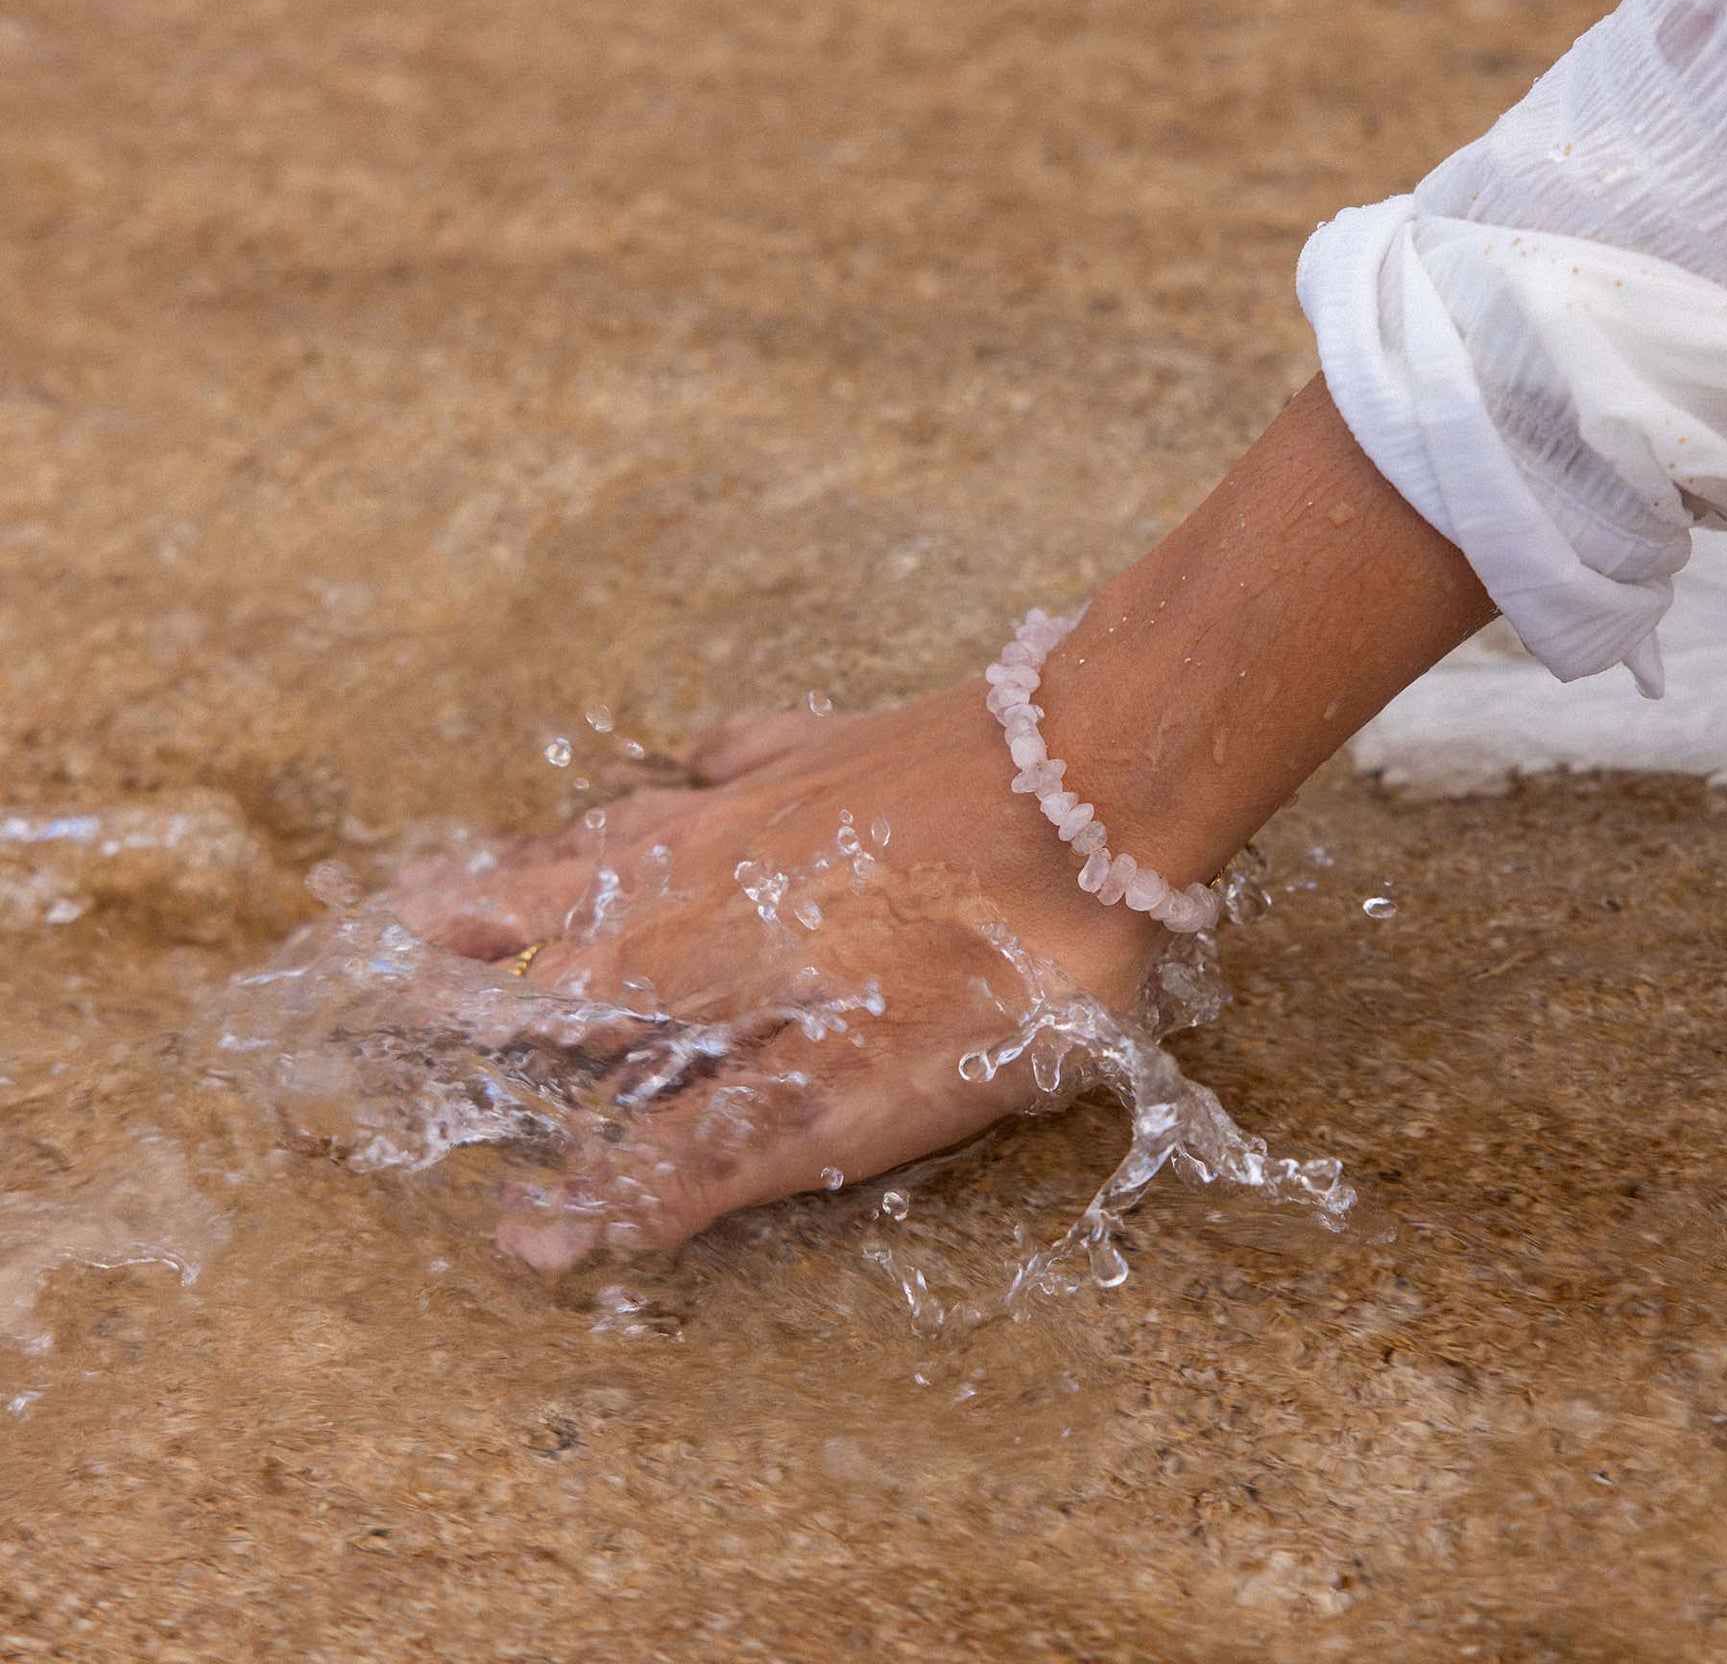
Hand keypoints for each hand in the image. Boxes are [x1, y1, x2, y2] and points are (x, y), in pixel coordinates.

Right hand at [394, 683, 1162, 1270]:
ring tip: (511, 854)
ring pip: (634, 823)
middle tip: (393, 914)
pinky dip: (702, 760)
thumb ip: (692, 1161)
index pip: (538, 993)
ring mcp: (775, 794)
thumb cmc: (987, 959)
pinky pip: (743, 749)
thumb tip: (538, 1234)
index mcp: (688, 961)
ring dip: (560, 845)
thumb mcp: (846, 1103)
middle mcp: (703, 866)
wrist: (1103, 777)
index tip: (370, 1010)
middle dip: (475, 916)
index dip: (458, 1010)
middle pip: (561, 893)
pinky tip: (698, 751)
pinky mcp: (847, 745)